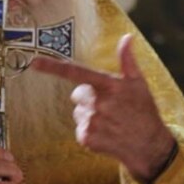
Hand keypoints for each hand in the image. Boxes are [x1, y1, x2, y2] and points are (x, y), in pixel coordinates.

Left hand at [32, 33, 175, 180]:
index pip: (76, 72)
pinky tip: (107, 133)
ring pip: (78, 113)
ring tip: (111, 122)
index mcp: (109, 86)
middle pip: (77, 94)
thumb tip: (127, 37)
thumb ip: (128, 60)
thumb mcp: (139, 83)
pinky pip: (80, 129)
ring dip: (89, 116)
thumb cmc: (144, 110)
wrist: (150, 145)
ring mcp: (92, 122)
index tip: (34, 62)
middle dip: (88, 98)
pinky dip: (90, 132)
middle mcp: (98, 103)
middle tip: (109, 106)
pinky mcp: (87, 139)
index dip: (53, 67)